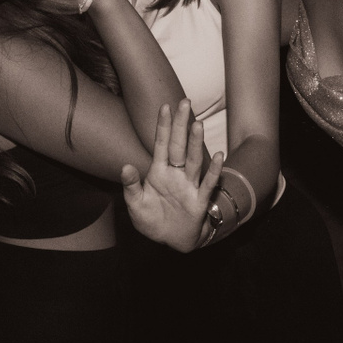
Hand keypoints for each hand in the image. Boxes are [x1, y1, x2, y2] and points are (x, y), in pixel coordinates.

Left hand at [121, 100, 222, 251]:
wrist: (170, 240)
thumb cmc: (152, 219)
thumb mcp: (135, 204)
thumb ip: (131, 185)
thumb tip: (125, 166)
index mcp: (159, 172)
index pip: (162, 144)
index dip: (163, 126)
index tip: (165, 106)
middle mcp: (175, 174)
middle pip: (179, 146)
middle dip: (181, 125)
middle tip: (185, 102)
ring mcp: (189, 186)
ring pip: (193, 161)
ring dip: (195, 143)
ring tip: (197, 125)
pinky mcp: (199, 201)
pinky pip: (207, 184)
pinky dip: (213, 171)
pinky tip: (217, 155)